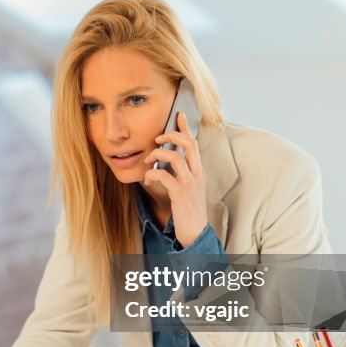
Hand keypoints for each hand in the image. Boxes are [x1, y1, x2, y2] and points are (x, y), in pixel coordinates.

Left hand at [142, 111, 208, 247]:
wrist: (196, 232)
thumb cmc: (189, 210)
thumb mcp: (188, 187)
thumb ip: (181, 173)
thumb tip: (168, 161)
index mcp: (199, 170)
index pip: (195, 143)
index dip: (186, 127)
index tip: (179, 114)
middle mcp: (197, 174)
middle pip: (189, 144)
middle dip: (171, 135)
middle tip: (158, 137)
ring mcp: (190, 184)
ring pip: (175, 157)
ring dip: (158, 155)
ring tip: (149, 160)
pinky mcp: (180, 194)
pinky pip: (164, 176)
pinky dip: (152, 174)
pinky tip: (147, 179)